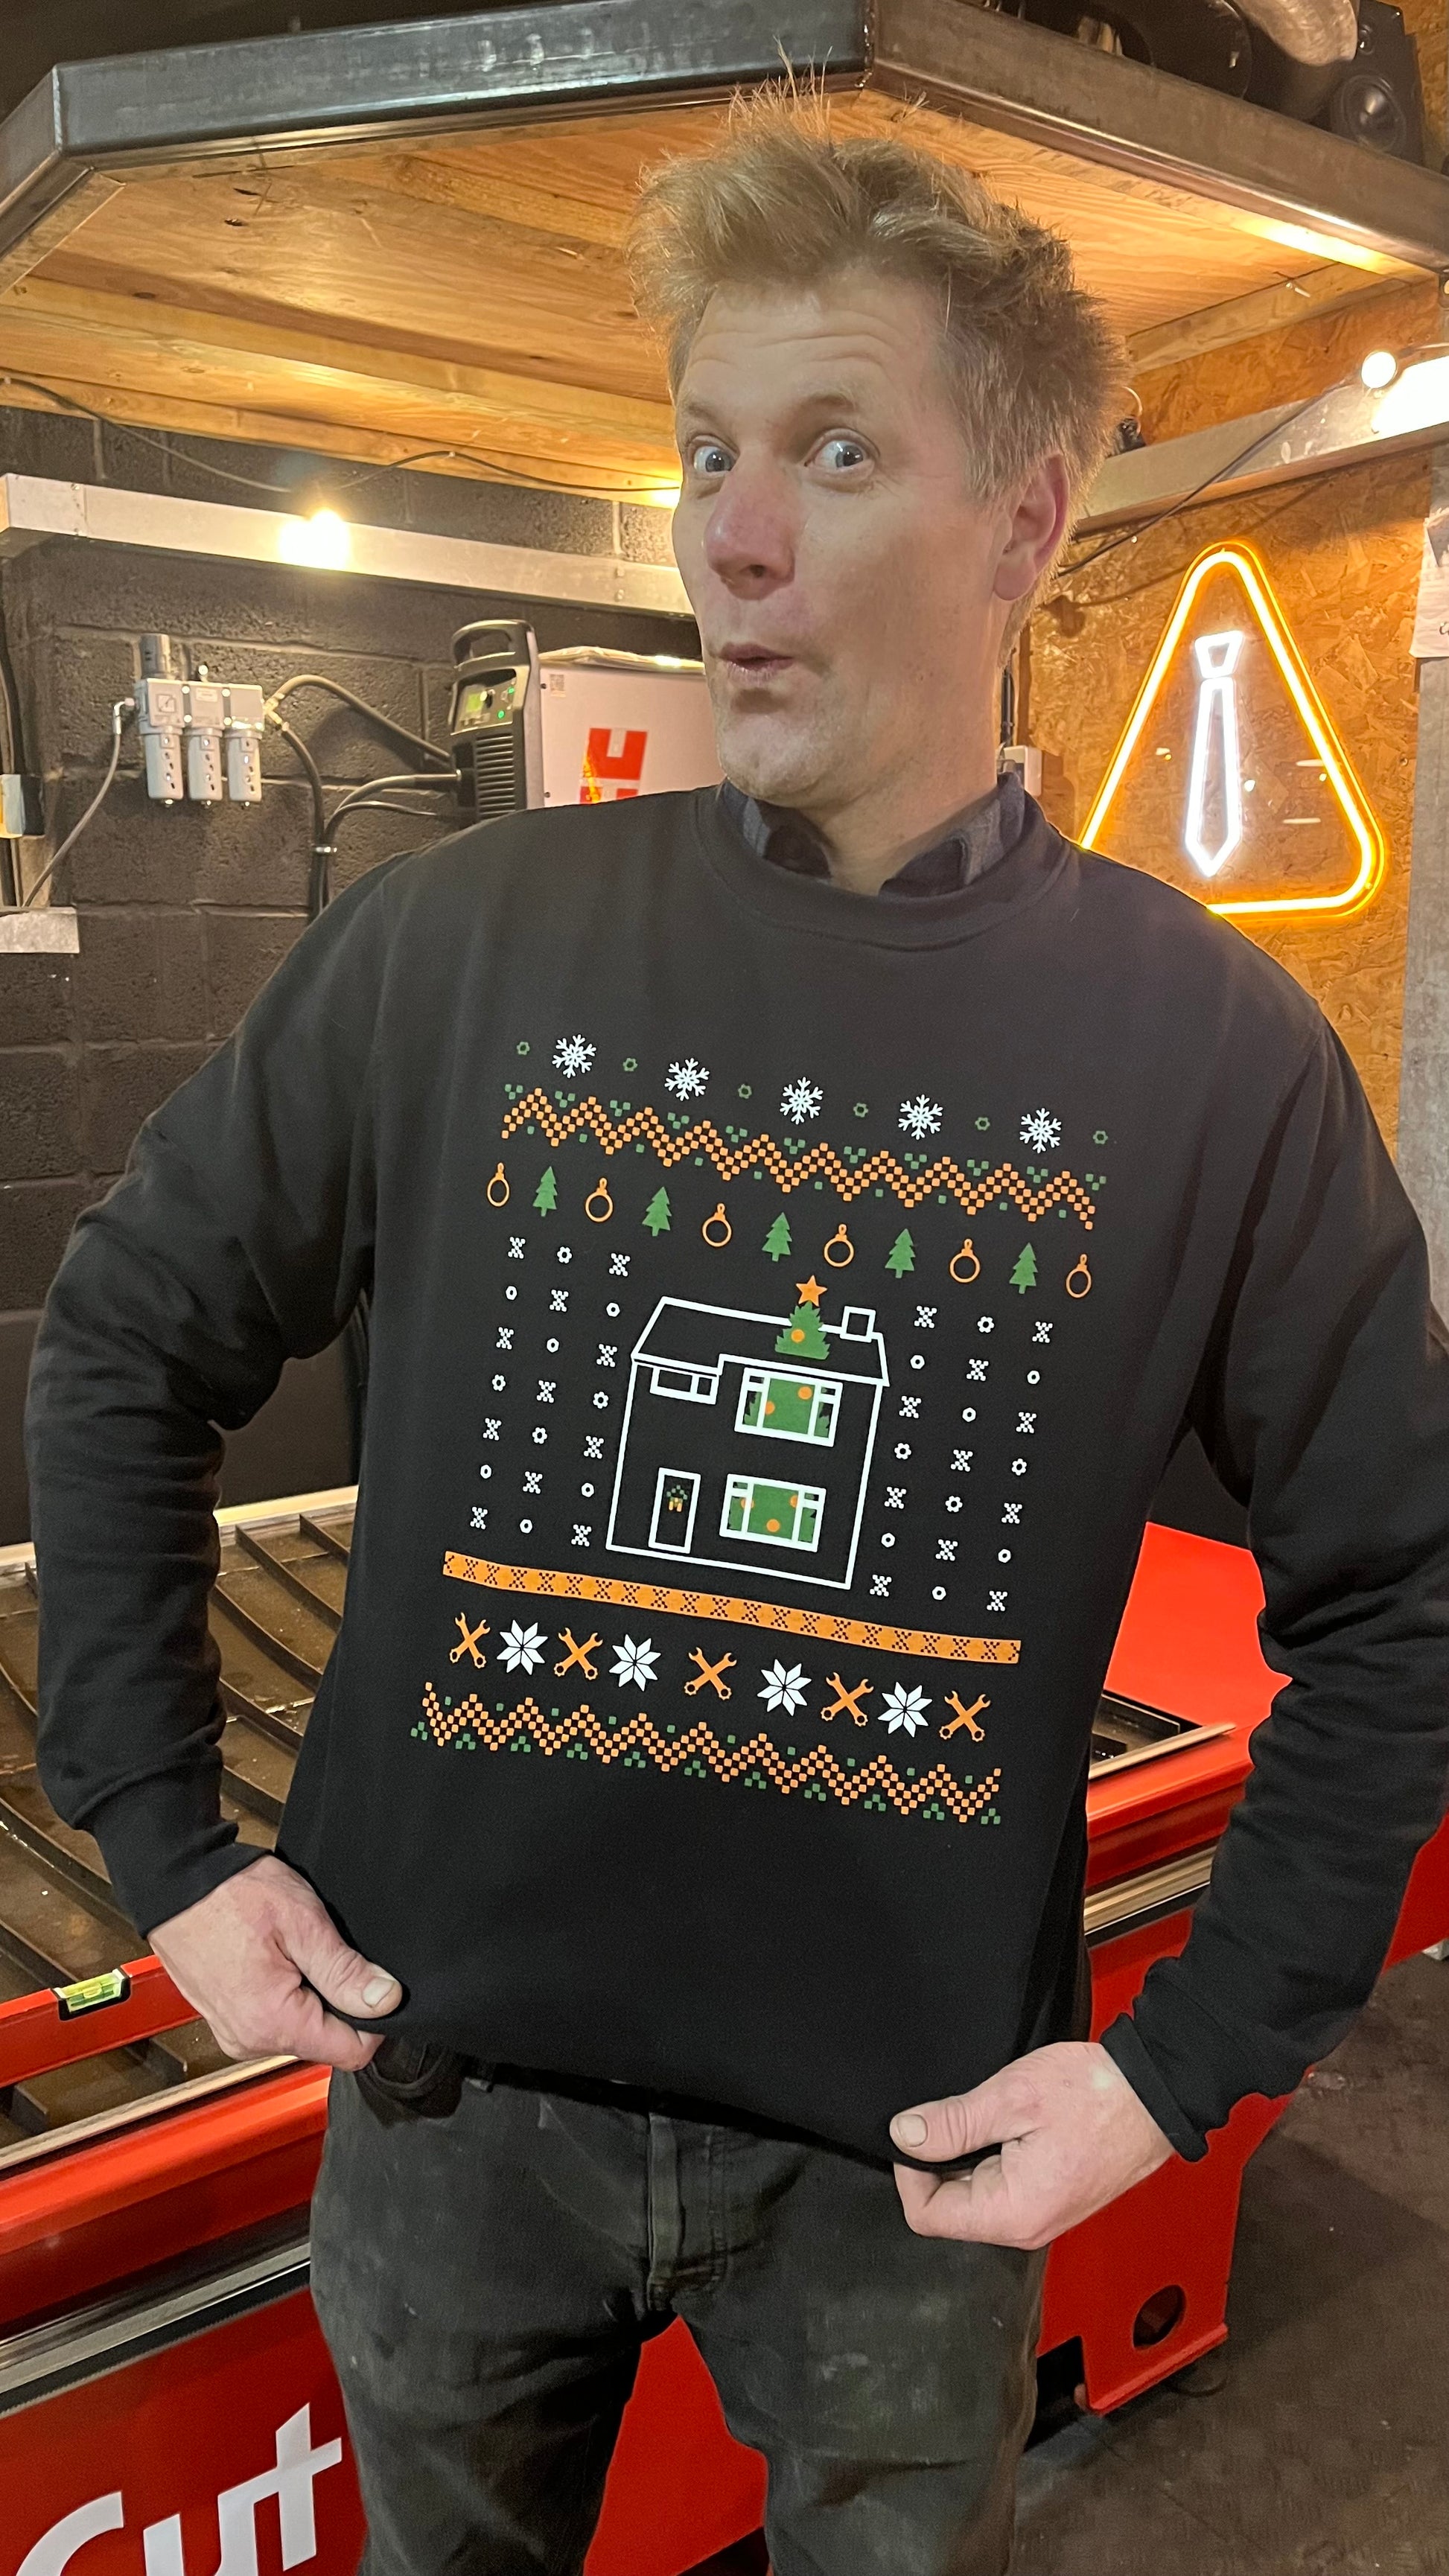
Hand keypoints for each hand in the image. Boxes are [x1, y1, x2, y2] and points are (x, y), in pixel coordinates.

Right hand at [149, 1854, 400, 2071]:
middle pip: (327, 2043)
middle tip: (325, 1953)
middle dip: (340, 2003)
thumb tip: (387, 2001)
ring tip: (295, 1951)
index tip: (373, 1984)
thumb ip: (346, 1971)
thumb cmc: (231, 1895)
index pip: (352, 2053)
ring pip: (302, 2032)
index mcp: (273, 2023)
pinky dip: (286, 1995)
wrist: (176, 1882)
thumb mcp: (303, 1924)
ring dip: (312, 1997)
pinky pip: (274, 2021)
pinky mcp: (227, 2021)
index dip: (375, 2020)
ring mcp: (235, 2033)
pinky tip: (277, 1959)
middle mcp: (250, 2040)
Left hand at [890, 2041, 1174, 2247]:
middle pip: (950, 2209)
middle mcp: (1027, 2228)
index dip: (911, 2171)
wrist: (1156, 2092)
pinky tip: (1002, 2124)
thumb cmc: (1094, 2094)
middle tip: (952, 2113)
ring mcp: (1042, 2216)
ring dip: (965, 2157)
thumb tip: (904, 2135)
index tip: (918, 2129)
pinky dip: (990, 2158)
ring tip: (984, 2115)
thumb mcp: (1012, 2097)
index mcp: (1014, 2214)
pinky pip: (1001, 2189)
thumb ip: (953, 2122)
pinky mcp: (1052, 2198)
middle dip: (938, 2162)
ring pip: (974, 2197)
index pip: (928, 2216)